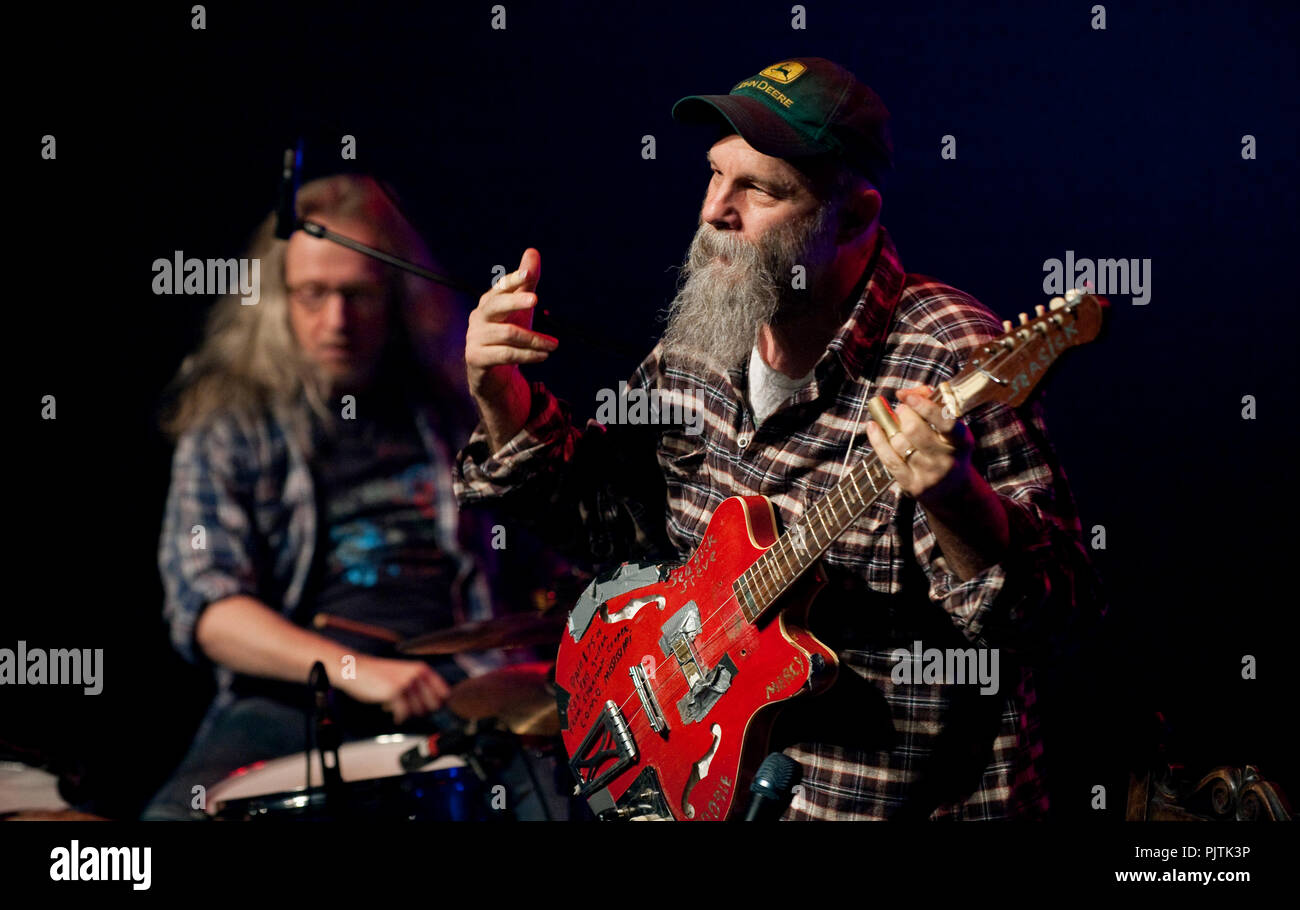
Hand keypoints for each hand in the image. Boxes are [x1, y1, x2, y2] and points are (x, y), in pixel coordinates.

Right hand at [338, 656, 450, 723]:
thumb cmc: (379, 675)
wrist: (356, 669)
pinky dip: (399, 718)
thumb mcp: (405, 675)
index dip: (440, 704)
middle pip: (433, 705)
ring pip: (418, 711)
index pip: (444, 693)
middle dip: (422, 711)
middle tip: (410, 710)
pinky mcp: (395, 692)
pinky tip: (394, 715)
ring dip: (408, 714)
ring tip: (398, 707)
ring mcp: (406, 683)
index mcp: (422, 669)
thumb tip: (438, 706)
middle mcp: (417, 674)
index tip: (430, 710)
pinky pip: (404, 714)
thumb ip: (421, 686)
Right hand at [466, 248, 557, 402]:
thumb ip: (526, 282)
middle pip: (495, 306)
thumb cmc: (508, 336)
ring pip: (508, 334)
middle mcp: (478, 318)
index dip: (512, 280)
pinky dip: (528, 355)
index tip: (528, 275)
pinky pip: (506, 354)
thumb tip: (532, 251)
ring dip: (534, 339)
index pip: (499, 288)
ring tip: (554, 344)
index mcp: (488, 303)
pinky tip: (543, 355)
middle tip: (535, 300)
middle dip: (515, 301)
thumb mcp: (520, 309)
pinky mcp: (476, 359)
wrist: (494, 376)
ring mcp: (474, 339)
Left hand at [864, 385, 976, 508]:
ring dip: (892, 428)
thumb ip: (933, 405)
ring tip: (896, 424)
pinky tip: (873, 427)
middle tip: (902, 410)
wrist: (954, 492)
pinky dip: (877, 439)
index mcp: (960, 441)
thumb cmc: (949, 451)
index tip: (908, 395)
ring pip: (899, 443)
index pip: (945, 421)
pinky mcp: (912, 485)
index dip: (924, 406)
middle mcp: (946, 459)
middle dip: (903, 414)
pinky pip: (888, 458)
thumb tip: (906, 392)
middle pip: (914, 429)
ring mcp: (928, 473)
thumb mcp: (950, 429)